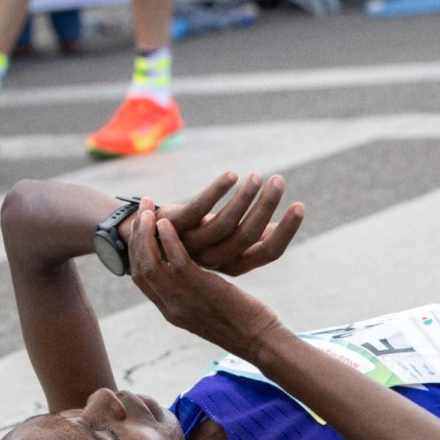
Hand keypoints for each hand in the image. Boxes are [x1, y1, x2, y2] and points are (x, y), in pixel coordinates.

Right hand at [127, 207, 285, 357]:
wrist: (260, 341)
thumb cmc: (243, 323)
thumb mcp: (210, 309)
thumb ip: (196, 294)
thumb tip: (196, 276)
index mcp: (171, 312)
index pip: (141, 279)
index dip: (135, 252)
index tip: (138, 230)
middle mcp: (171, 307)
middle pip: (139, 269)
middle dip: (135, 238)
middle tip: (138, 212)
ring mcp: (183, 300)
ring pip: (150, 263)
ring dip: (146, 234)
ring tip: (148, 211)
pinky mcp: (201, 289)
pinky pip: (176, 260)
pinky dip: (168, 239)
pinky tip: (167, 222)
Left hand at [141, 171, 305, 276]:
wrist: (139, 239)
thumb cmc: (190, 237)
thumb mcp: (223, 240)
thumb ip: (249, 237)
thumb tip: (278, 227)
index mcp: (233, 264)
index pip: (268, 253)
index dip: (287, 231)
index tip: (300, 206)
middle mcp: (214, 260)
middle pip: (249, 236)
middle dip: (267, 207)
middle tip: (279, 181)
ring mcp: (193, 246)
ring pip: (226, 223)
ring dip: (244, 197)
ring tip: (258, 176)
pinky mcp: (175, 229)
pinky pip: (200, 209)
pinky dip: (217, 191)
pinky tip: (232, 175)